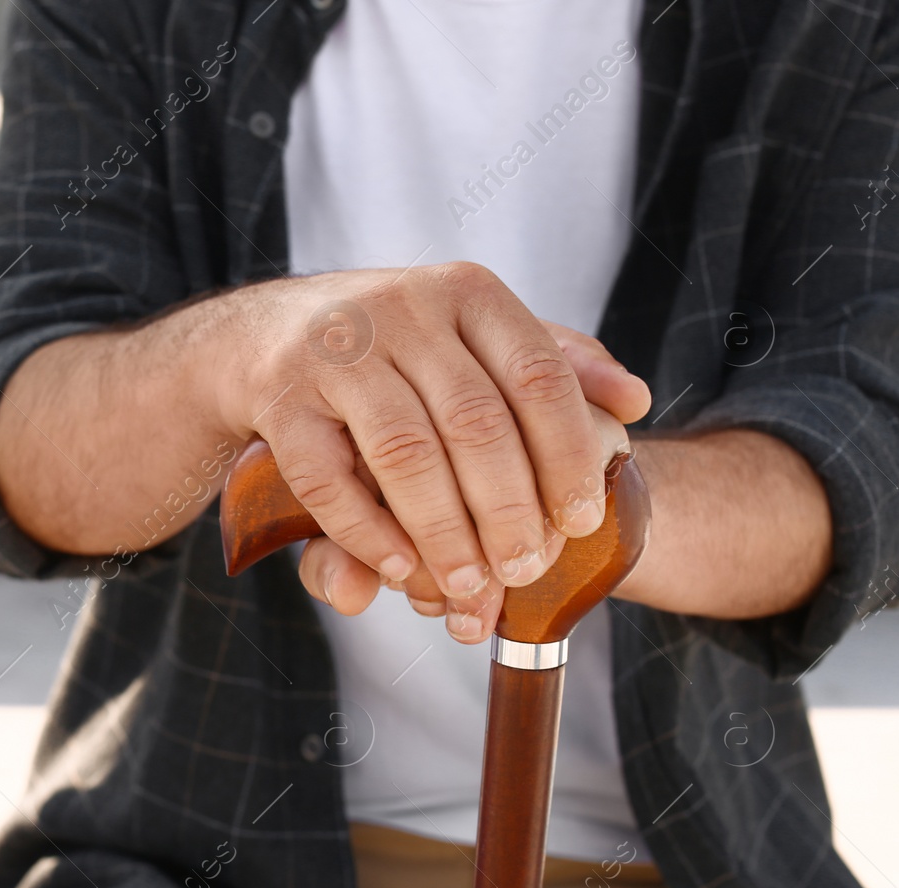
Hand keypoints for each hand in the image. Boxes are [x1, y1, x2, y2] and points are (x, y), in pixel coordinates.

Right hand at [212, 265, 650, 641]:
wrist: (264, 333)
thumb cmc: (395, 348)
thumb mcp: (475, 334)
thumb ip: (553, 363)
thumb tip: (634, 400)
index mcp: (466, 291)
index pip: (537, 376)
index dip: (567, 455)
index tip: (582, 521)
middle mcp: (401, 310)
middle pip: (474, 420)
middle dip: (507, 508)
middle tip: (525, 570)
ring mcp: (334, 352)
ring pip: (405, 452)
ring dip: (442, 531)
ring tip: (468, 586)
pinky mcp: (280, 398)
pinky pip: (328, 479)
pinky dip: (368, 534)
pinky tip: (402, 570)